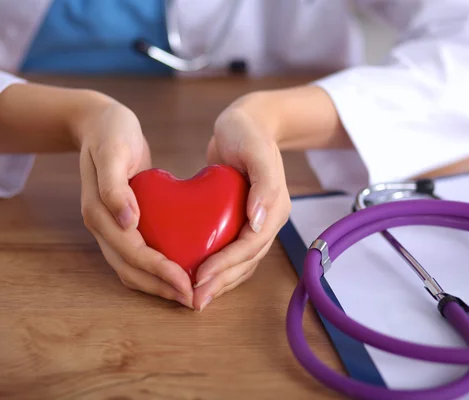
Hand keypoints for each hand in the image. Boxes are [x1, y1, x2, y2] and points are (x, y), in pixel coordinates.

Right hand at [74, 101, 193, 307]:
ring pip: (132, 269)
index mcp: (99, 213)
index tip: (186, 283)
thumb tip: (127, 221)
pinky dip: (157, 269)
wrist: (100, 124)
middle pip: (131, 270)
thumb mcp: (112, 151)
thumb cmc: (110, 133)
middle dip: (161, 287)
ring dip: (159, 285)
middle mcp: (104, 226)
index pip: (132, 252)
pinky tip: (180, 269)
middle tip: (193, 298)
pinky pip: (138, 255)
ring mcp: (112, 227)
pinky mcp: (124, 224)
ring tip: (188, 293)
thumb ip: (114, 186)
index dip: (159, 271)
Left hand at [193, 92, 291, 310]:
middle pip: (246, 261)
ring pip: (240, 262)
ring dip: (219, 282)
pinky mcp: (239, 221)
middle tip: (194, 300)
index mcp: (274, 207)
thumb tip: (258, 219)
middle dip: (221, 282)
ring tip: (193, 298)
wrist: (245, 123)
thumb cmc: (247, 132)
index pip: (251, 245)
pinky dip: (216, 267)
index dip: (227, 264)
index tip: (200, 277)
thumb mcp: (255, 149)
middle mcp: (267, 219)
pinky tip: (196, 276)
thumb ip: (264, 183)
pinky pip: (230, 251)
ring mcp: (254, 222)